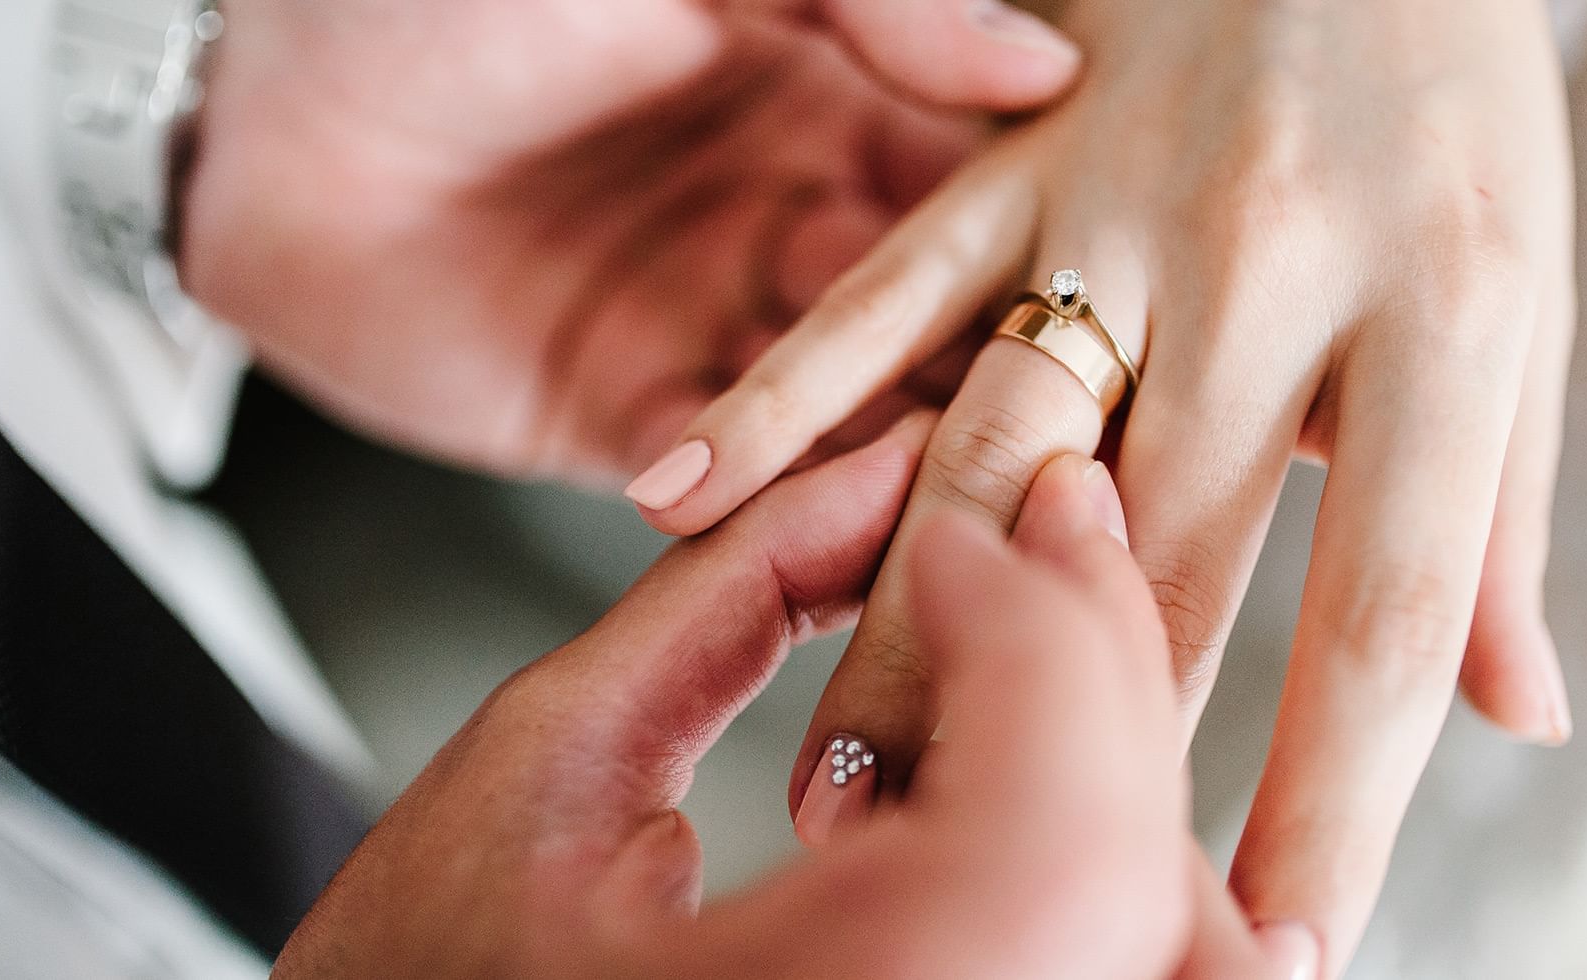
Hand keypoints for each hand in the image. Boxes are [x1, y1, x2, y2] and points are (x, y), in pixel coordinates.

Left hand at [179, 0, 1078, 484]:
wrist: (251, 114)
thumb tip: (1042, 65)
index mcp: (821, 96)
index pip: (974, 186)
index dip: (1050, 239)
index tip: (1129, 299)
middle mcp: (782, 221)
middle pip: (931, 319)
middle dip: (1000, 374)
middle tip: (1081, 436)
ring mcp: (707, 328)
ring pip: (845, 415)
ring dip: (908, 456)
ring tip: (981, 501)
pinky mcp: (620, 420)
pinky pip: (722, 472)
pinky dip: (773, 497)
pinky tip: (824, 519)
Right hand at [272, 425, 1313, 978]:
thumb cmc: (401, 978)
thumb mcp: (538, 761)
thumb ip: (731, 594)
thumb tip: (885, 465)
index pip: (1048, 835)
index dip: (1033, 644)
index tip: (944, 539)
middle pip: (1142, 894)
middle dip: (1105, 676)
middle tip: (1047, 530)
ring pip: (1185, 962)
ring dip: (1130, 781)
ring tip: (1041, 647)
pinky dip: (1125, 881)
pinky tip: (1031, 787)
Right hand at [634, 0, 1575, 970]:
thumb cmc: (1454, 118)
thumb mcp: (1523, 306)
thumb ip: (1498, 518)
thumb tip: (1508, 718)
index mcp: (1446, 310)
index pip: (1383, 612)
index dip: (1333, 802)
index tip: (1278, 943)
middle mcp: (1269, 269)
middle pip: (1160, 565)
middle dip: (1085, 758)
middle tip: (1004, 902)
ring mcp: (1116, 211)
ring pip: (986, 455)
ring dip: (904, 635)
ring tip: (842, 788)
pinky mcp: (1009, 164)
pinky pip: (876, 295)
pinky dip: (776, 401)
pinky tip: (682, 501)